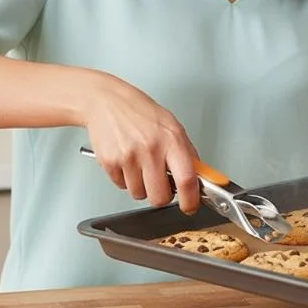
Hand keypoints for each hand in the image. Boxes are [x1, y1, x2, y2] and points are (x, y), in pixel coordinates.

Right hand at [83, 73, 201, 213]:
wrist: (108, 101)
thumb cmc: (141, 112)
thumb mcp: (172, 126)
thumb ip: (186, 153)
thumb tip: (199, 178)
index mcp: (172, 140)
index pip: (187, 179)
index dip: (190, 200)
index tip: (190, 206)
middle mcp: (151, 149)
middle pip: (160, 197)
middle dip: (162, 195)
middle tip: (160, 182)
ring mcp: (129, 157)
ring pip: (139, 194)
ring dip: (141, 186)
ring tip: (140, 164)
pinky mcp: (110, 162)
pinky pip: (121, 186)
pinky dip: (124, 179)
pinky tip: (126, 160)